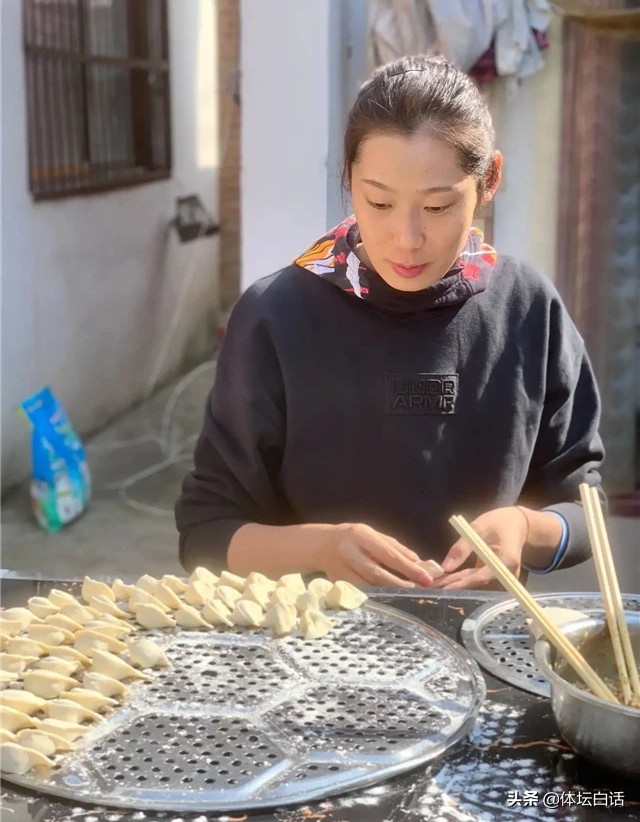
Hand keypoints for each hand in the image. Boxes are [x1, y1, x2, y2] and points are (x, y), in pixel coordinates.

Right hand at [320, 523, 434, 587]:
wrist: (320, 544)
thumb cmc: (353, 538)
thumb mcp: (373, 534)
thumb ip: (395, 547)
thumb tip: (418, 561)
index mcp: (360, 535)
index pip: (388, 554)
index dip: (409, 568)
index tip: (426, 578)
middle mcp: (349, 551)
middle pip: (377, 573)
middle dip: (400, 583)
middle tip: (419, 590)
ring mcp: (341, 568)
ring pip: (368, 585)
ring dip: (390, 592)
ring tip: (407, 595)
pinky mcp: (338, 582)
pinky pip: (360, 592)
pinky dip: (376, 596)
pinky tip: (389, 599)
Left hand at [432, 507, 528, 589]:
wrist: (518, 525)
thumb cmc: (499, 522)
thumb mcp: (478, 528)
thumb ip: (462, 548)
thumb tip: (445, 567)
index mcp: (507, 560)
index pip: (483, 577)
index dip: (463, 584)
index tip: (444, 589)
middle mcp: (507, 573)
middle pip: (478, 583)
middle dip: (454, 586)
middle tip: (431, 588)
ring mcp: (502, 576)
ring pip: (475, 583)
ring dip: (455, 583)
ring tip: (433, 584)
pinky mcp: (495, 576)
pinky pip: (476, 579)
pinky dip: (461, 579)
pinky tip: (443, 580)